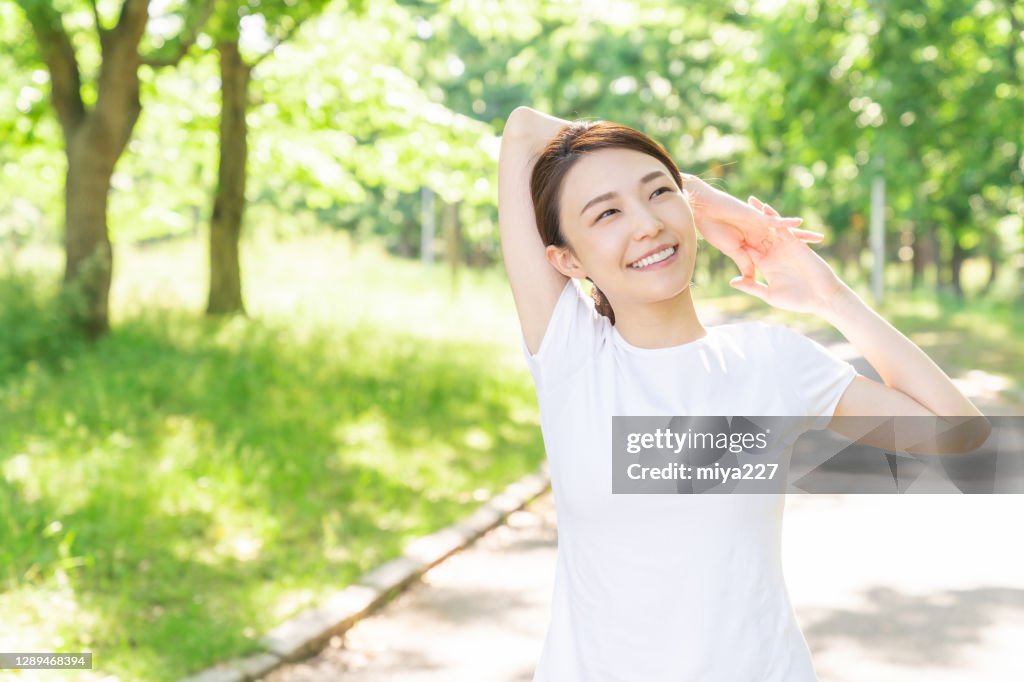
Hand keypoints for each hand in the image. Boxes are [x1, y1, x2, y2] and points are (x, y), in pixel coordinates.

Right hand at [684, 175, 822, 279]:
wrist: (705, 211)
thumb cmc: (714, 231)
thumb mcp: (733, 252)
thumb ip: (745, 265)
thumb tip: (751, 281)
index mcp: (754, 246)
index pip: (774, 257)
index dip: (786, 264)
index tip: (799, 274)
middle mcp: (761, 235)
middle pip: (786, 244)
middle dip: (801, 250)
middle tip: (817, 260)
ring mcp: (761, 225)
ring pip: (786, 232)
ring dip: (802, 235)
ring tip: (820, 238)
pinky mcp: (757, 217)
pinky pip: (774, 220)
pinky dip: (785, 223)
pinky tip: (799, 225)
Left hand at [727, 196, 847, 315]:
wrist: (821, 297)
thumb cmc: (797, 301)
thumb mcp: (770, 294)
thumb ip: (752, 287)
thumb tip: (732, 281)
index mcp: (765, 265)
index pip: (747, 250)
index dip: (734, 240)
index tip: (720, 229)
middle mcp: (773, 254)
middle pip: (756, 234)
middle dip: (745, 222)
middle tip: (732, 208)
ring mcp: (784, 248)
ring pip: (769, 228)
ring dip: (760, 214)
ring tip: (749, 201)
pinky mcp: (795, 244)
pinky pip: (783, 228)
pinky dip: (776, 218)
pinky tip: (766, 209)